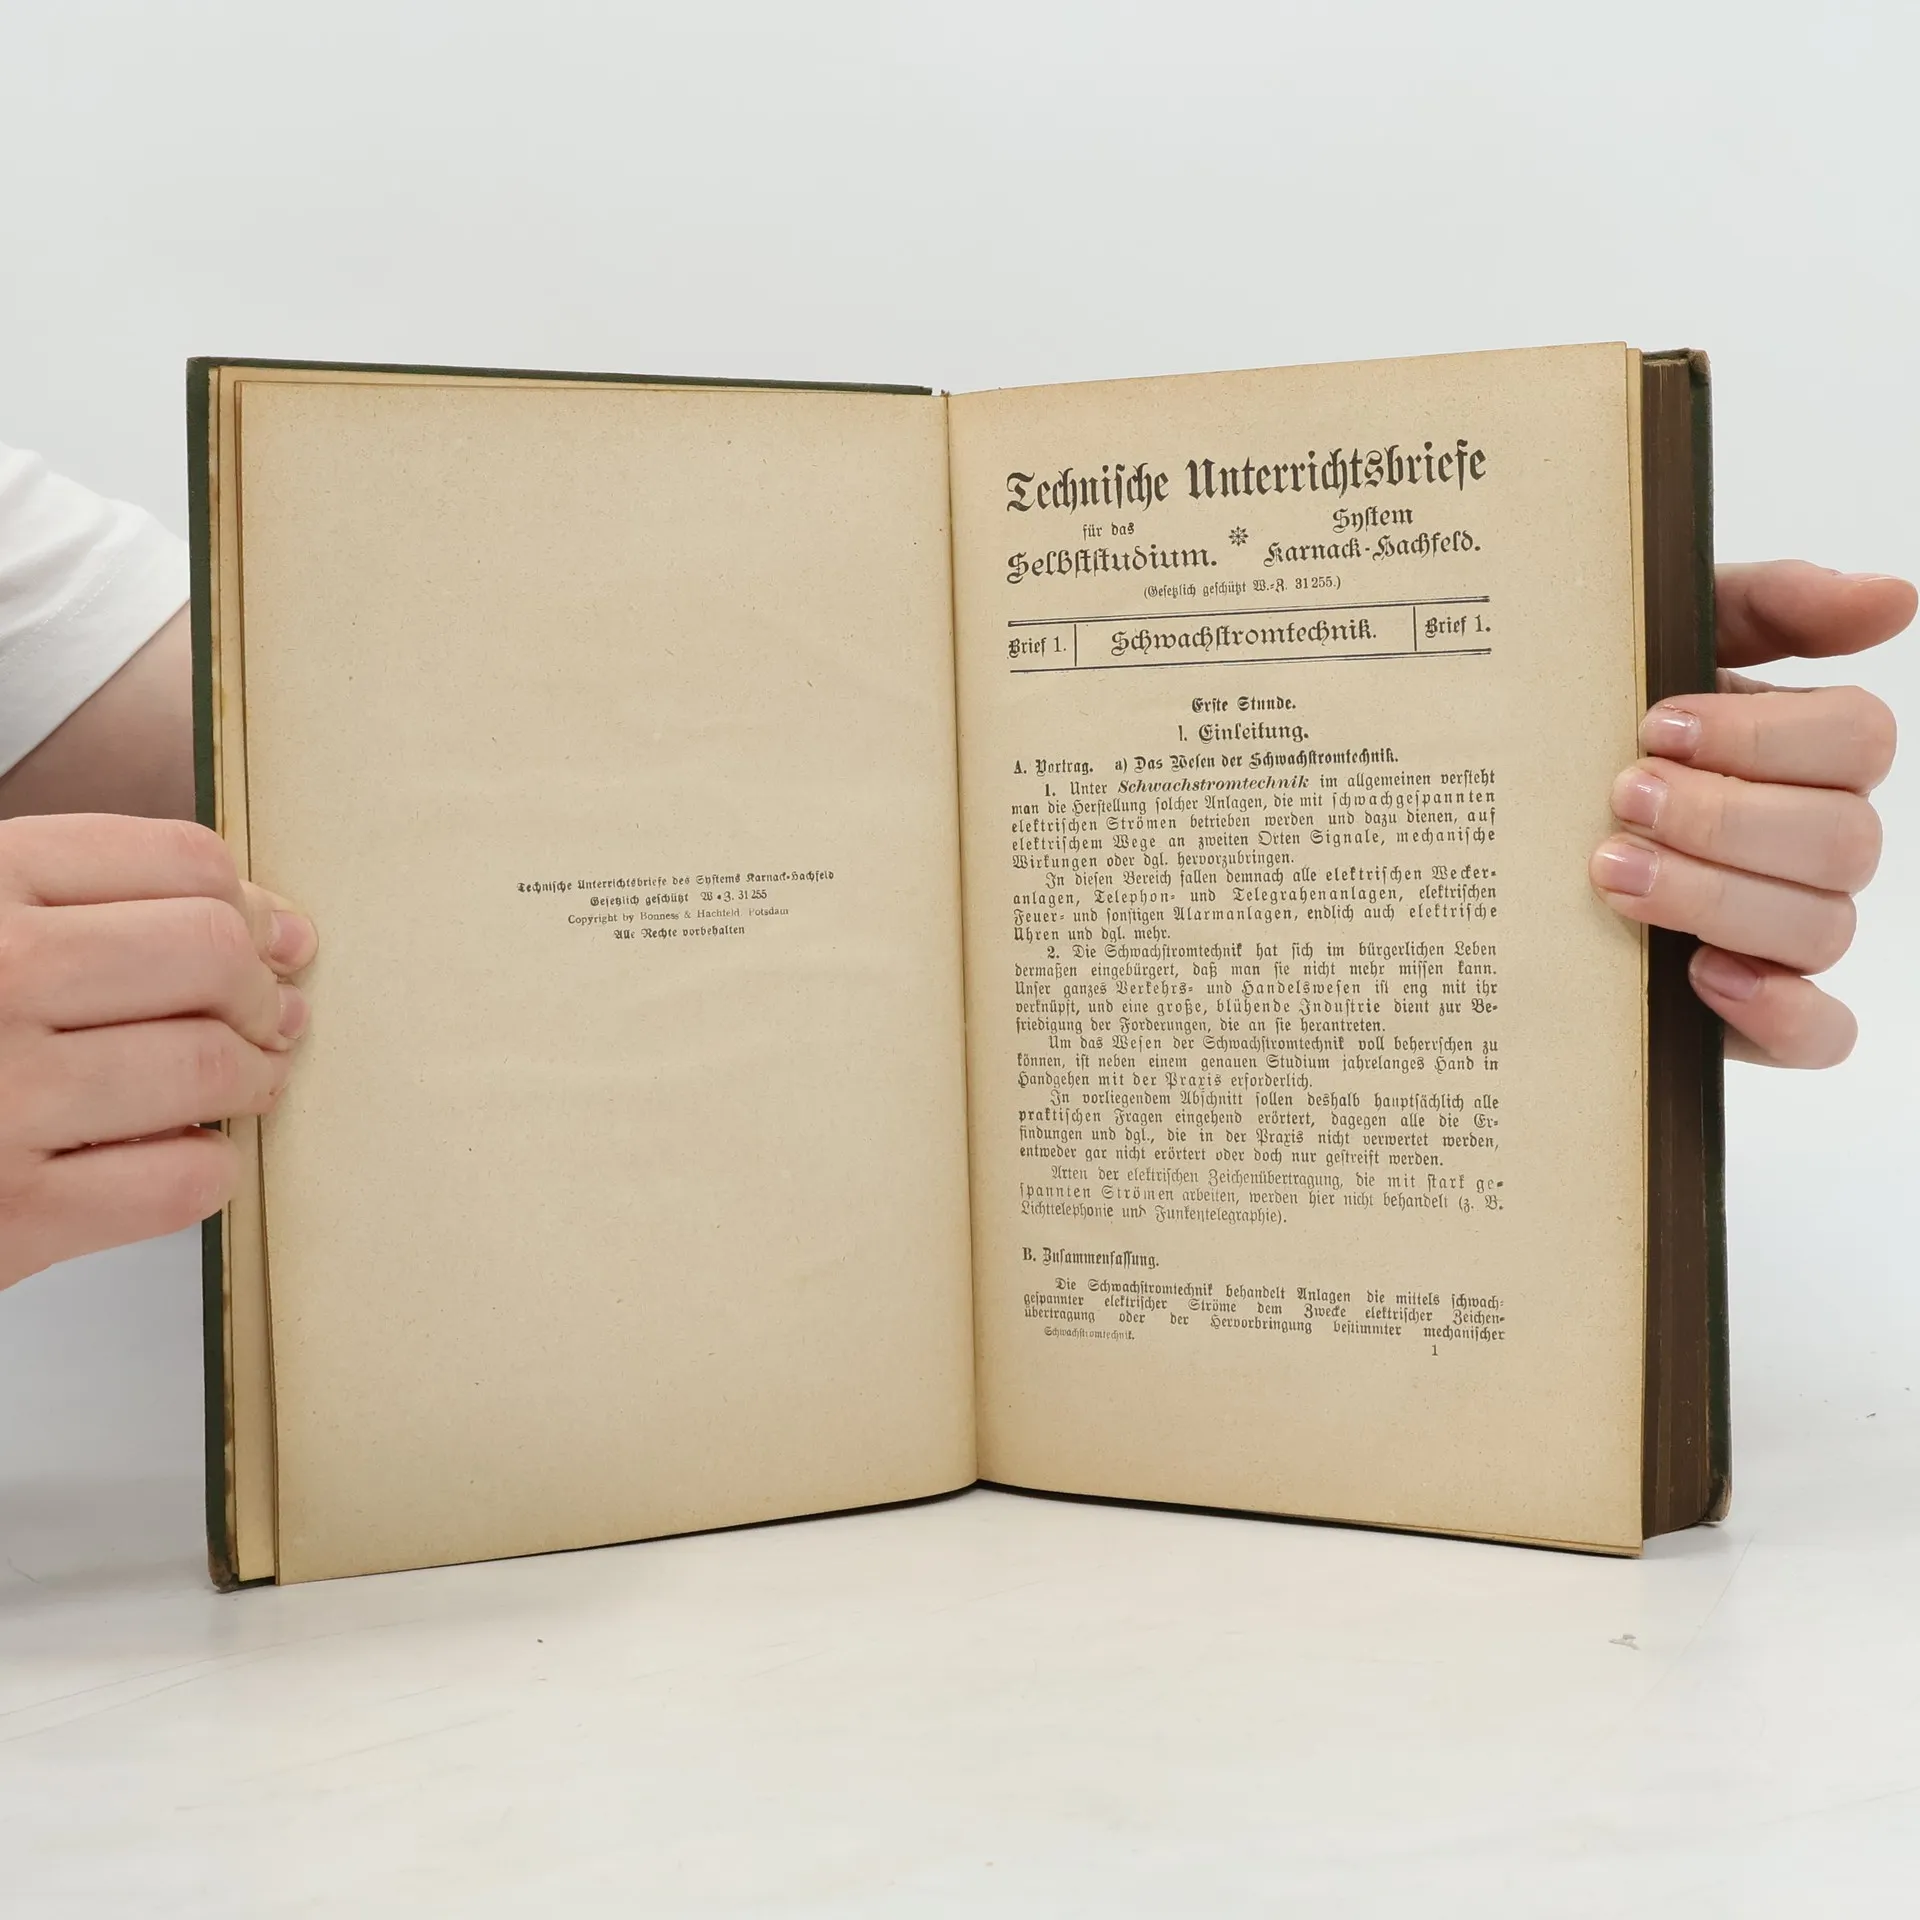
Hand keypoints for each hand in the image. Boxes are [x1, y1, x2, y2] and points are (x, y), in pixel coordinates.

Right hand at [0, 815, 315, 1288]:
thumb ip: (72, 899)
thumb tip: (262, 921)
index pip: (179, 862)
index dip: (249, 902)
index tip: (270, 933)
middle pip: (212, 955)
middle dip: (260, 990)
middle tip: (267, 1015)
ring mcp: (1, 1098)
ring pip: (209, 1067)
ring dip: (253, 1078)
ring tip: (244, 1082)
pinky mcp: (11, 1215)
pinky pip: (179, 1182)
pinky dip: (210, 1167)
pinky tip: (183, 1152)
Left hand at [1591, 561, 1914, 1067]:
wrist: (1492, 825)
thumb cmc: (1586, 727)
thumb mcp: (1649, 642)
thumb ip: (1769, 603)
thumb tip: (1892, 597)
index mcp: (1801, 754)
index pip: (1858, 739)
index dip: (1765, 735)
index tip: (1656, 726)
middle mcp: (1810, 843)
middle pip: (1843, 837)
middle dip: (1726, 817)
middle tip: (1621, 799)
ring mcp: (1785, 930)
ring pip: (1822, 926)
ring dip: (1717, 897)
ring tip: (1609, 873)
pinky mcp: (1752, 1010)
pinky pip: (1821, 1033)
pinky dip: (1778, 1011)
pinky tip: (1701, 977)